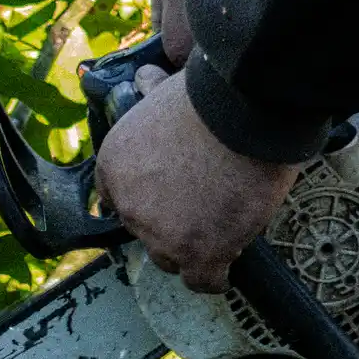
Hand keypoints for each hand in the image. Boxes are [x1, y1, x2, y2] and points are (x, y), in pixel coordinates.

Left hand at [95, 68, 299, 292]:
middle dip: (169, 222)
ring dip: (190, 247)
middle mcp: (130, 205)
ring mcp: (162, 235)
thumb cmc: (210, 95)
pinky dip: (214, 277)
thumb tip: (145, 78)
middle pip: (144, 231)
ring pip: (170, 258)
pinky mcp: (199, 254)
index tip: (167, 195)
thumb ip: (152, 96)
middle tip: (200, 206)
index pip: (117, 197)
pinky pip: (203, 281)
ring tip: (218, 231)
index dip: (147, 197)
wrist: (243, 113)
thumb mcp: (166, 92)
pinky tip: (225, 269)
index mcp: (114, 165)